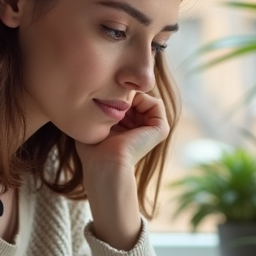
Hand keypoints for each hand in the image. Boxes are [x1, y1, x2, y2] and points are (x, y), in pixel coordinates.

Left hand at [75, 91, 168, 250]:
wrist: (106, 164)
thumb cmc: (93, 149)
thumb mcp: (95, 123)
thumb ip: (100, 108)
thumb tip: (102, 91)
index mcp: (129, 130)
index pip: (125, 101)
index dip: (113, 96)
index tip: (101, 104)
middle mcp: (143, 129)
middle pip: (136, 98)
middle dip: (123, 95)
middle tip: (110, 103)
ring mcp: (153, 129)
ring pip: (145, 99)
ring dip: (131, 97)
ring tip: (118, 108)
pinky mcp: (161, 129)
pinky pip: (156, 103)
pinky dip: (142, 100)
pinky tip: (127, 109)